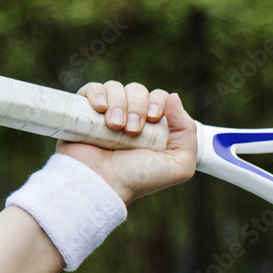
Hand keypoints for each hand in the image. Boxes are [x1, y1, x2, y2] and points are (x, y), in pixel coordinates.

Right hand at [58, 81, 197, 204]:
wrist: (102, 184)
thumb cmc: (138, 178)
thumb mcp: (179, 165)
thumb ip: (188, 134)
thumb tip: (174, 97)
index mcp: (152, 127)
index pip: (159, 97)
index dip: (158, 102)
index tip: (153, 118)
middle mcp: (130, 118)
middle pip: (138, 90)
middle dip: (138, 107)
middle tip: (132, 130)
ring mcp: (107, 114)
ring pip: (116, 88)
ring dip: (118, 104)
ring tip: (115, 126)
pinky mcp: (84, 112)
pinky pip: (92, 89)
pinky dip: (98, 94)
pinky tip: (100, 110)